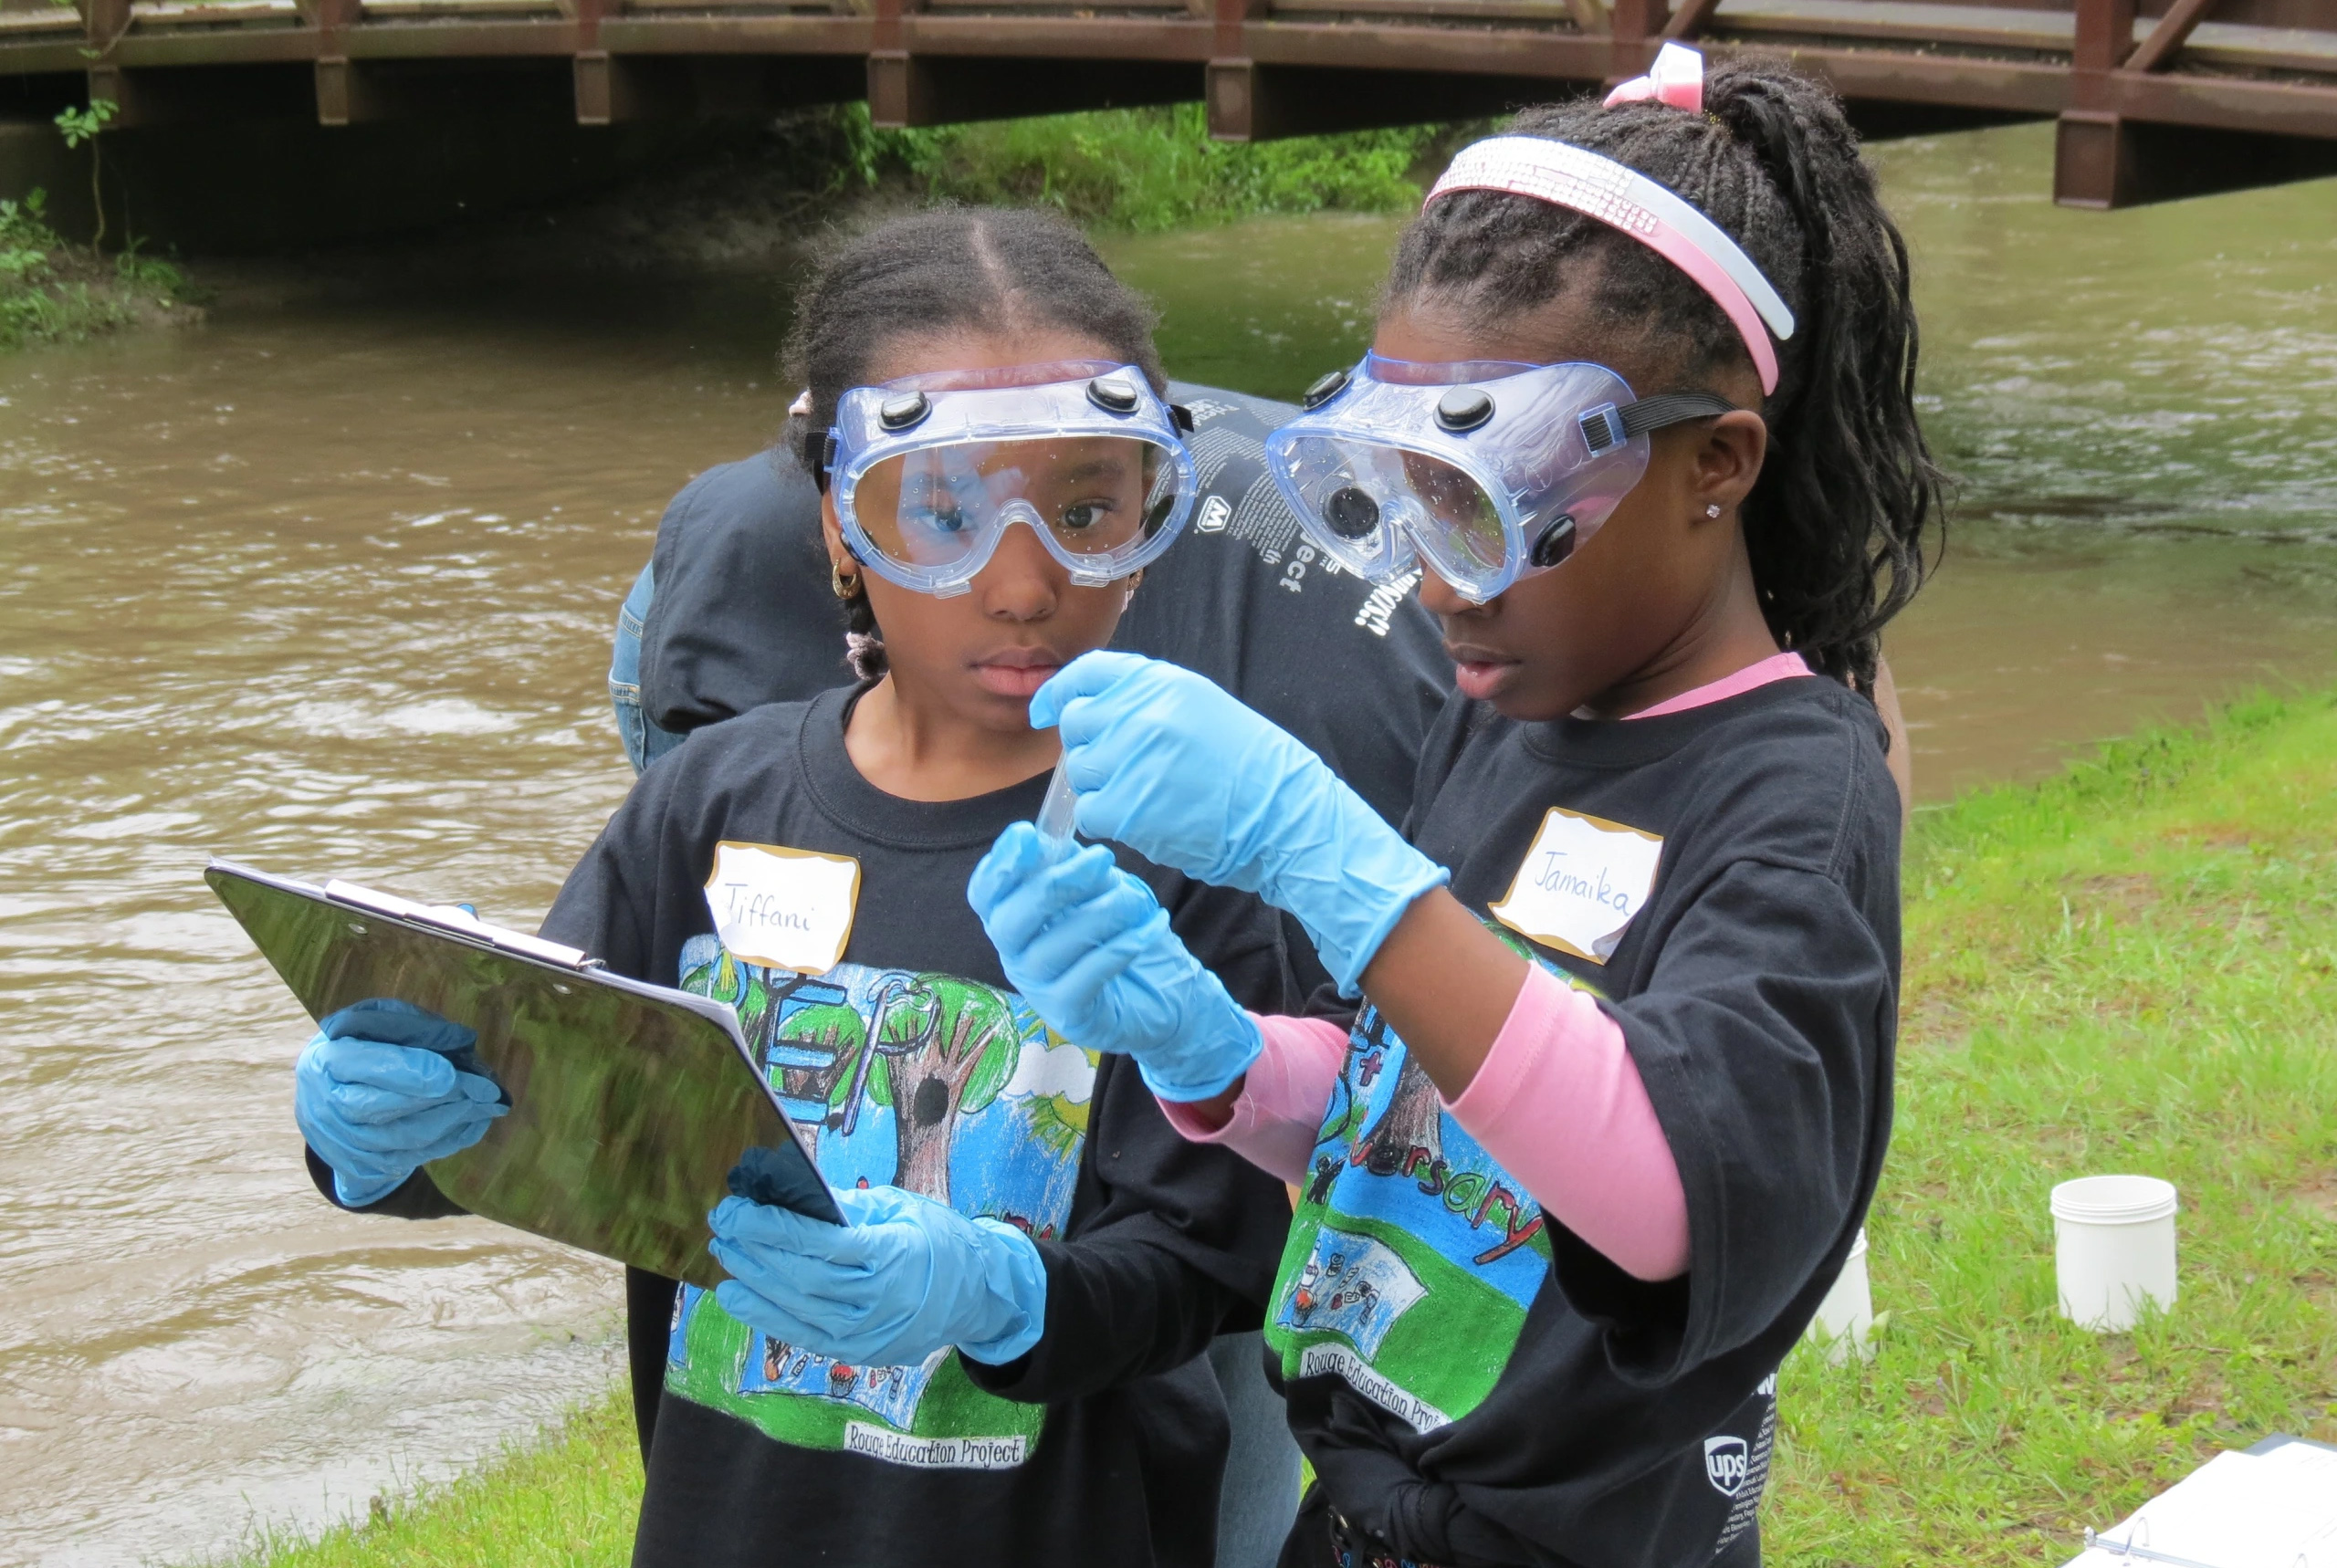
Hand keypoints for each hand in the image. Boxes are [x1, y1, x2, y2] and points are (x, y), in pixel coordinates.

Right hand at [294, 997, 507, 1206]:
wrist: (324, 1090)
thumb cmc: (361, 1044)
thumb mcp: (376, 1021)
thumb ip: (410, 1027)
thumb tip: (460, 1041)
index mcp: (326, 1060)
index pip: (364, 1065)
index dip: (407, 1070)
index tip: (450, 1073)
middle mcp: (324, 1104)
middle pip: (379, 1109)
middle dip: (438, 1100)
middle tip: (485, 1090)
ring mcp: (339, 1140)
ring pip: (397, 1140)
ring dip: (449, 1123)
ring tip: (488, 1105)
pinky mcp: (358, 1164)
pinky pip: (406, 1160)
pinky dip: (445, 1143)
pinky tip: (474, 1124)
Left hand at [709, 1185, 1045, 1367]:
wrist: (979, 1294)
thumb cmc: (939, 1241)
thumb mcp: (902, 1209)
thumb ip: (848, 1207)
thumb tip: (792, 1197)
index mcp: (894, 1255)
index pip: (820, 1243)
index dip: (772, 1227)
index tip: (737, 1210)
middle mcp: (879, 1301)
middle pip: (802, 1278)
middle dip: (755, 1251)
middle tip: (722, 1225)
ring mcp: (868, 1334)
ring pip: (798, 1310)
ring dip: (753, 1283)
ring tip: (725, 1257)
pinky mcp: (859, 1353)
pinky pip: (804, 1335)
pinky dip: (767, 1316)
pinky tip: (739, 1298)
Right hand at [968, 822, 1261, 1099]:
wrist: (1158, 995)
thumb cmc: (1115, 935)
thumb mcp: (1092, 889)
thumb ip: (1067, 861)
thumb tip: (1050, 831)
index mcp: (1012, 919)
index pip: (984, 893)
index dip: (1001, 864)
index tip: (1028, 834)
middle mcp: (1015, 956)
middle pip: (1011, 921)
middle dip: (1057, 883)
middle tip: (1103, 858)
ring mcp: (1038, 989)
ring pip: (1053, 948)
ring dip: (1100, 914)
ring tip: (1137, 897)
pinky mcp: (1069, 1015)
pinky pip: (1089, 976)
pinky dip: (1122, 946)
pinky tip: (1150, 926)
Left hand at [1031, 650, 1447, 993]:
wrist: (1286, 815)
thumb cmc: (1250, 770)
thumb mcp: (1200, 709)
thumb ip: (1146, 703)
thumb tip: (1088, 716)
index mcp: (1162, 682)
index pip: (1088, 672)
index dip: (1060, 693)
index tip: (1047, 712)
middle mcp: (1142, 711)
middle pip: (1077, 724)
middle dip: (1090, 749)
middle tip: (1125, 772)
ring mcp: (1132, 757)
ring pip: (1080, 772)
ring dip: (1102, 789)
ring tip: (1149, 798)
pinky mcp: (1126, 804)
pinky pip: (1089, 812)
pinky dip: (1108, 822)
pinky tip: (1145, 821)